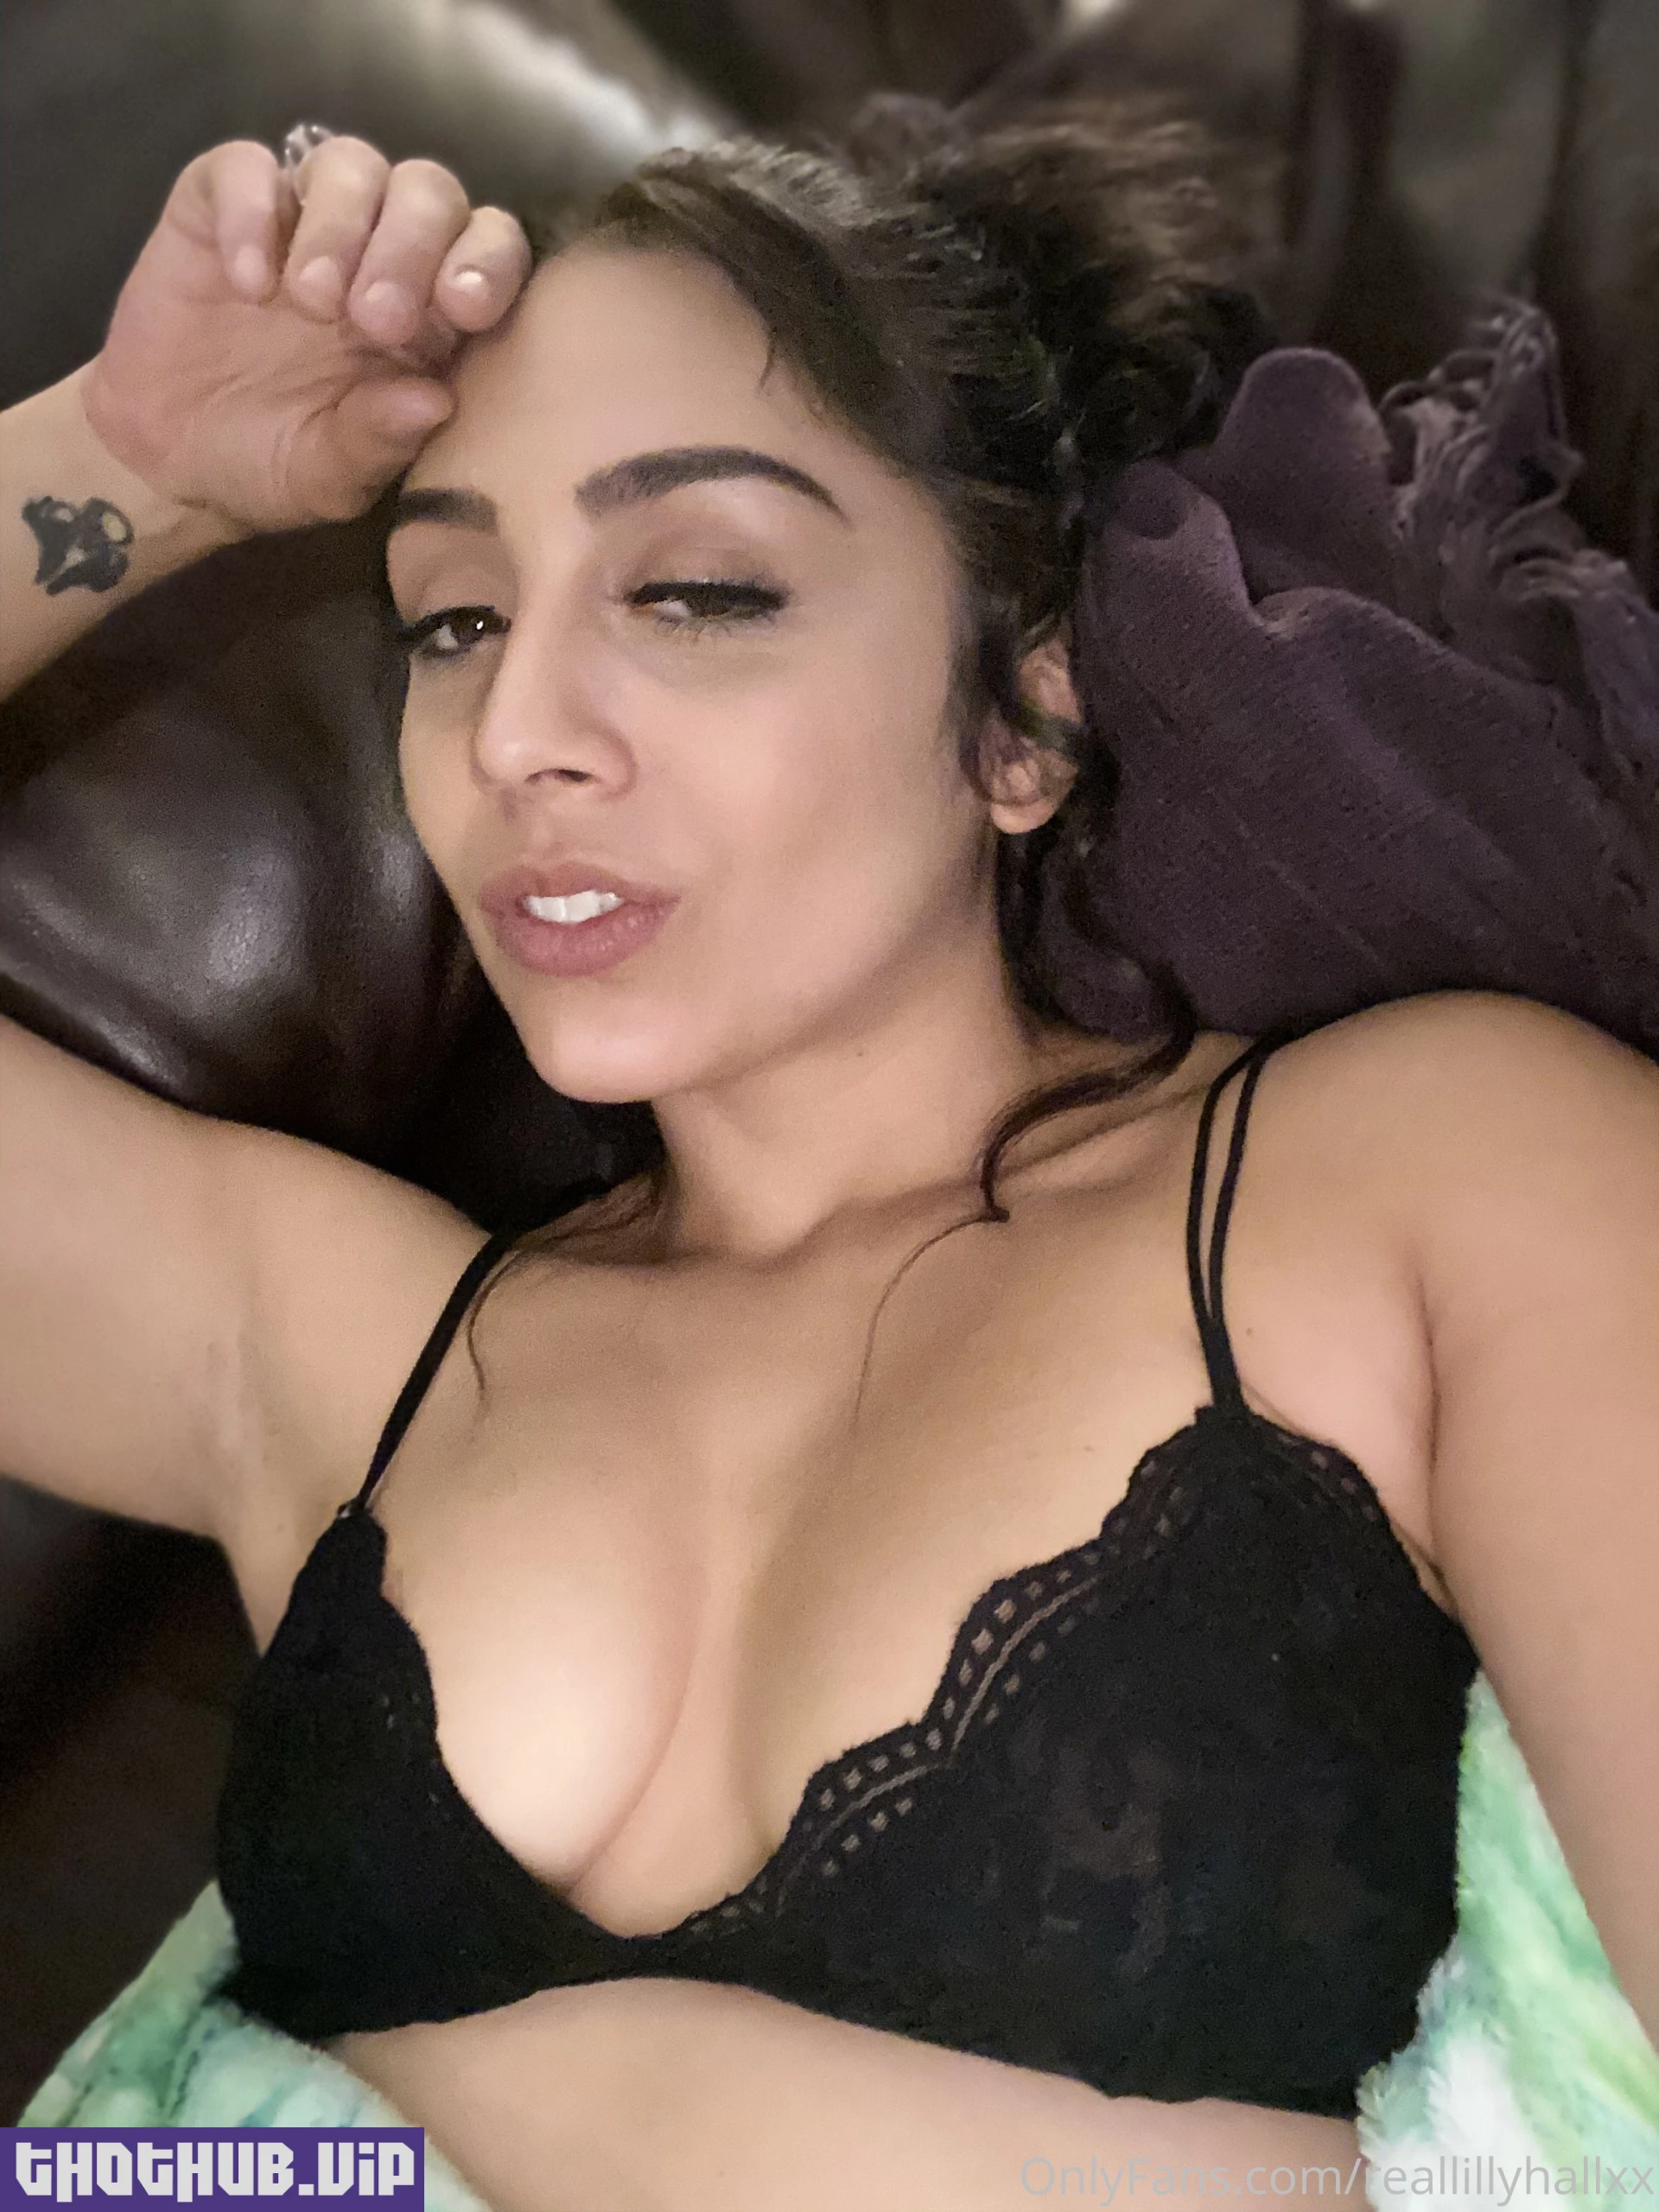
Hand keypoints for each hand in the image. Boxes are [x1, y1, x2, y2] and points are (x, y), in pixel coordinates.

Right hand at [79, 137, 530, 536]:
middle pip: (428, 193)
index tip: (463, 307)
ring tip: (309, 301)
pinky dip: (251, 209)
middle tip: (373, 319)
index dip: (488, 261)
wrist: (169, 461)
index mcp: (429, 318)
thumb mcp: (329, 476)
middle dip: (411, 245)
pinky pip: (246, 165)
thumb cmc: (271, 466)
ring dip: (341, 224)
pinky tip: (245, 282)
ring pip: (351, 164)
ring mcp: (301, 223)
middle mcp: (376, 254)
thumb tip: (436, 400)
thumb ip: (379, 441)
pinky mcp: (221, 206)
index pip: (488, 250)